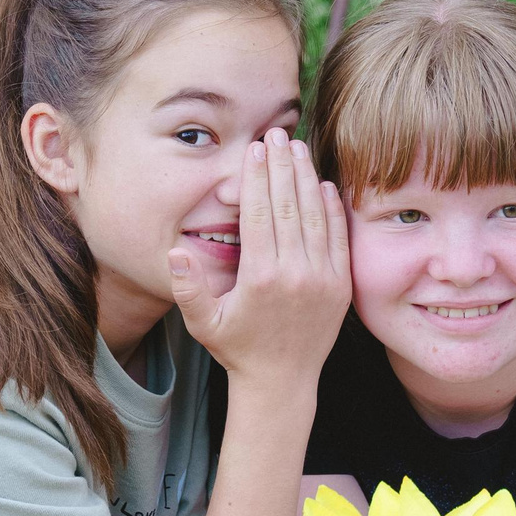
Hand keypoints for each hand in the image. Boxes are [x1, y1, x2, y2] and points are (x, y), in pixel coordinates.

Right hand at [167, 127, 349, 386]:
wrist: (281, 383)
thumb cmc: (236, 349)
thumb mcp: (203, 322)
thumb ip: (187, 288)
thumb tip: (174, 252)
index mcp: (261, 278)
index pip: (260, 213)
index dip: (257, 177)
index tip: (255, 149)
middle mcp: (295, 274)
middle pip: (289, 206)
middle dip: (282, 166)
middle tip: (277, 133)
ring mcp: (323, 279)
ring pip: (316, 216)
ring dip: (307, 178)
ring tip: (299, 148)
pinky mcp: (341, 286)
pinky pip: (338, 238)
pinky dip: (333, 209)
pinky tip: (325, 184)